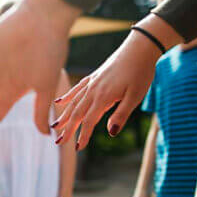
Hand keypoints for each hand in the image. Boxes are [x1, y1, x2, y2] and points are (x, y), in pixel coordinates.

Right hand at [53, 14, 181, 149]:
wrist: (139, 48)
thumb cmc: (141, 72)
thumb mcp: (135, 96)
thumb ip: (121, 114)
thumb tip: (111, 133)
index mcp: (103, 97)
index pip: (90, 121)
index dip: (84, 135)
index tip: (78, 148)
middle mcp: (93, 91)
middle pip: (76, 113)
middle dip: (67, 129)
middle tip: (58, 142)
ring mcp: (92, 83)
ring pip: (74, 102)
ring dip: (64, 116)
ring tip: (55, 126)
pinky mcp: (94, 76)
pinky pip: (77, 89)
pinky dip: (67, 97)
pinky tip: (59, 102)